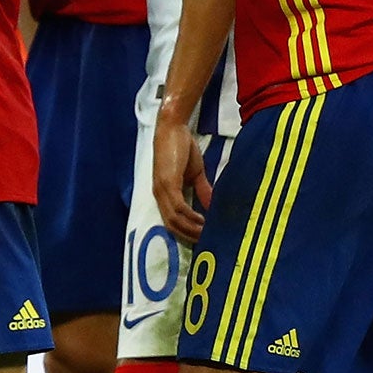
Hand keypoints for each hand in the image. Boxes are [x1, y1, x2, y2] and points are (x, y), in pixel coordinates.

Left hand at [151, 111, 210, 242]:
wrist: (173, 128)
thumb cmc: (182, 149)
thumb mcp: (194, 174)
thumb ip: (202, 190)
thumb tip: (212, 208)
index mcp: (164, 194)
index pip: (171, 222)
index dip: (185, 233)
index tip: (201, 241)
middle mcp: (159, 195)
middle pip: (171, 225)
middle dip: (189, 236)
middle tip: (206, 244)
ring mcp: (162, 189)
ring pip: (174, 219)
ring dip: (191, 229)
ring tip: (207, 235)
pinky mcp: (168, 182)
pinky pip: (178, 206)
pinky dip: (190, 216)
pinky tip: (202, 221)